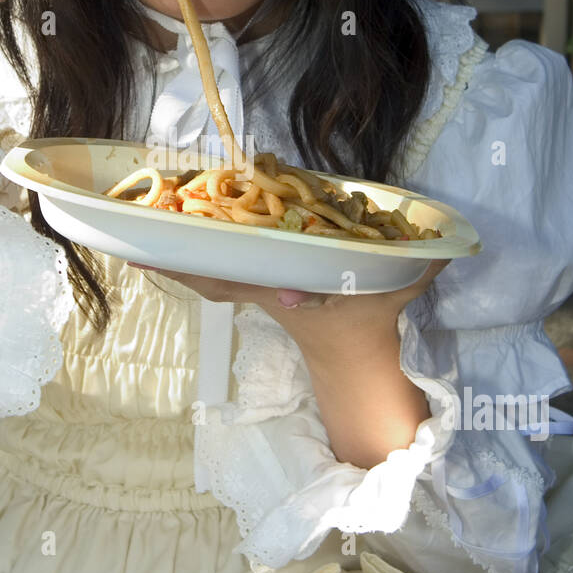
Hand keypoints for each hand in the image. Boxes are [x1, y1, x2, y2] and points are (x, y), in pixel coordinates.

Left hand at [126, 257, 451, 362]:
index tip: (224, 263)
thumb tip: (438, 254)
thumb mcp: (397, 292)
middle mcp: (264, 289)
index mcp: (293, 292)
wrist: (349, 350)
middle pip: (211, 276)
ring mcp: (252, 286)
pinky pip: (210, 264)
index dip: (230, 270)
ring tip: (134, 225)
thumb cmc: (370, 314)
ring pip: (203, 270)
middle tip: (137, 237)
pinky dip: (186, 248)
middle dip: (177, 259)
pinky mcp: (247, 279)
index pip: (254, 281)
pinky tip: (162, 222)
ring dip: (172, 252)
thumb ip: (419, 270)